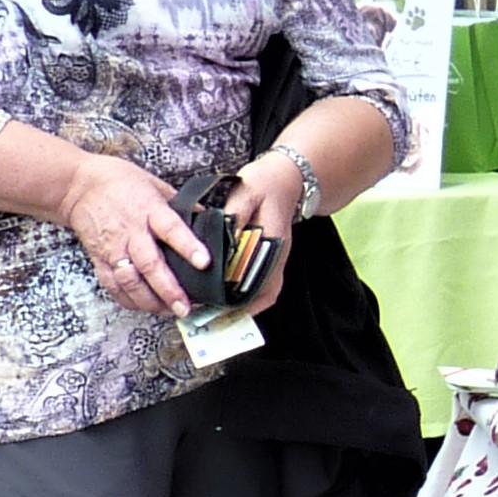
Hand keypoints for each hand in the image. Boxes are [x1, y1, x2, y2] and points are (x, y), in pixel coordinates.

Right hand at [58, 154, 203, 318]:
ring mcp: (113, 248)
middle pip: (150, 264)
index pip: (171, 229)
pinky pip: (112, 284)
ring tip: (169, 312)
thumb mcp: (156, 185)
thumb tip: (208, 220)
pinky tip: (144, 307)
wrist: (78, 186)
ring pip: (130, 280)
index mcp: (149, 210)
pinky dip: (127, 299)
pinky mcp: (99, 258)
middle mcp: (130, 232)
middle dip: (169, 289)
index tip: (204, 262)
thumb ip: (180, 206)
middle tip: (185, 307)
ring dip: (149, 301)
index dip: (188, 246)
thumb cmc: (120, 182)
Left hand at [219, 155, 299, 312]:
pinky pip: (259, 284)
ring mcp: (275, 259)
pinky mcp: (268, 257)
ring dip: (242, 305)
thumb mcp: (246, 194)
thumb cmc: (265, 184)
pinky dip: (244, 295)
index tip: (220, 307)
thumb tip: (221, 237)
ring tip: (214, 313)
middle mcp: (277, 256)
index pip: (262, 280)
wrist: (286, 179)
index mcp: (273, 243)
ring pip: (263, 292)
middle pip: (264, 294)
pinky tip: (223, 297)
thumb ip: (233, 216)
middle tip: (211, 318)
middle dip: (239, 309)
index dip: (243, 298)